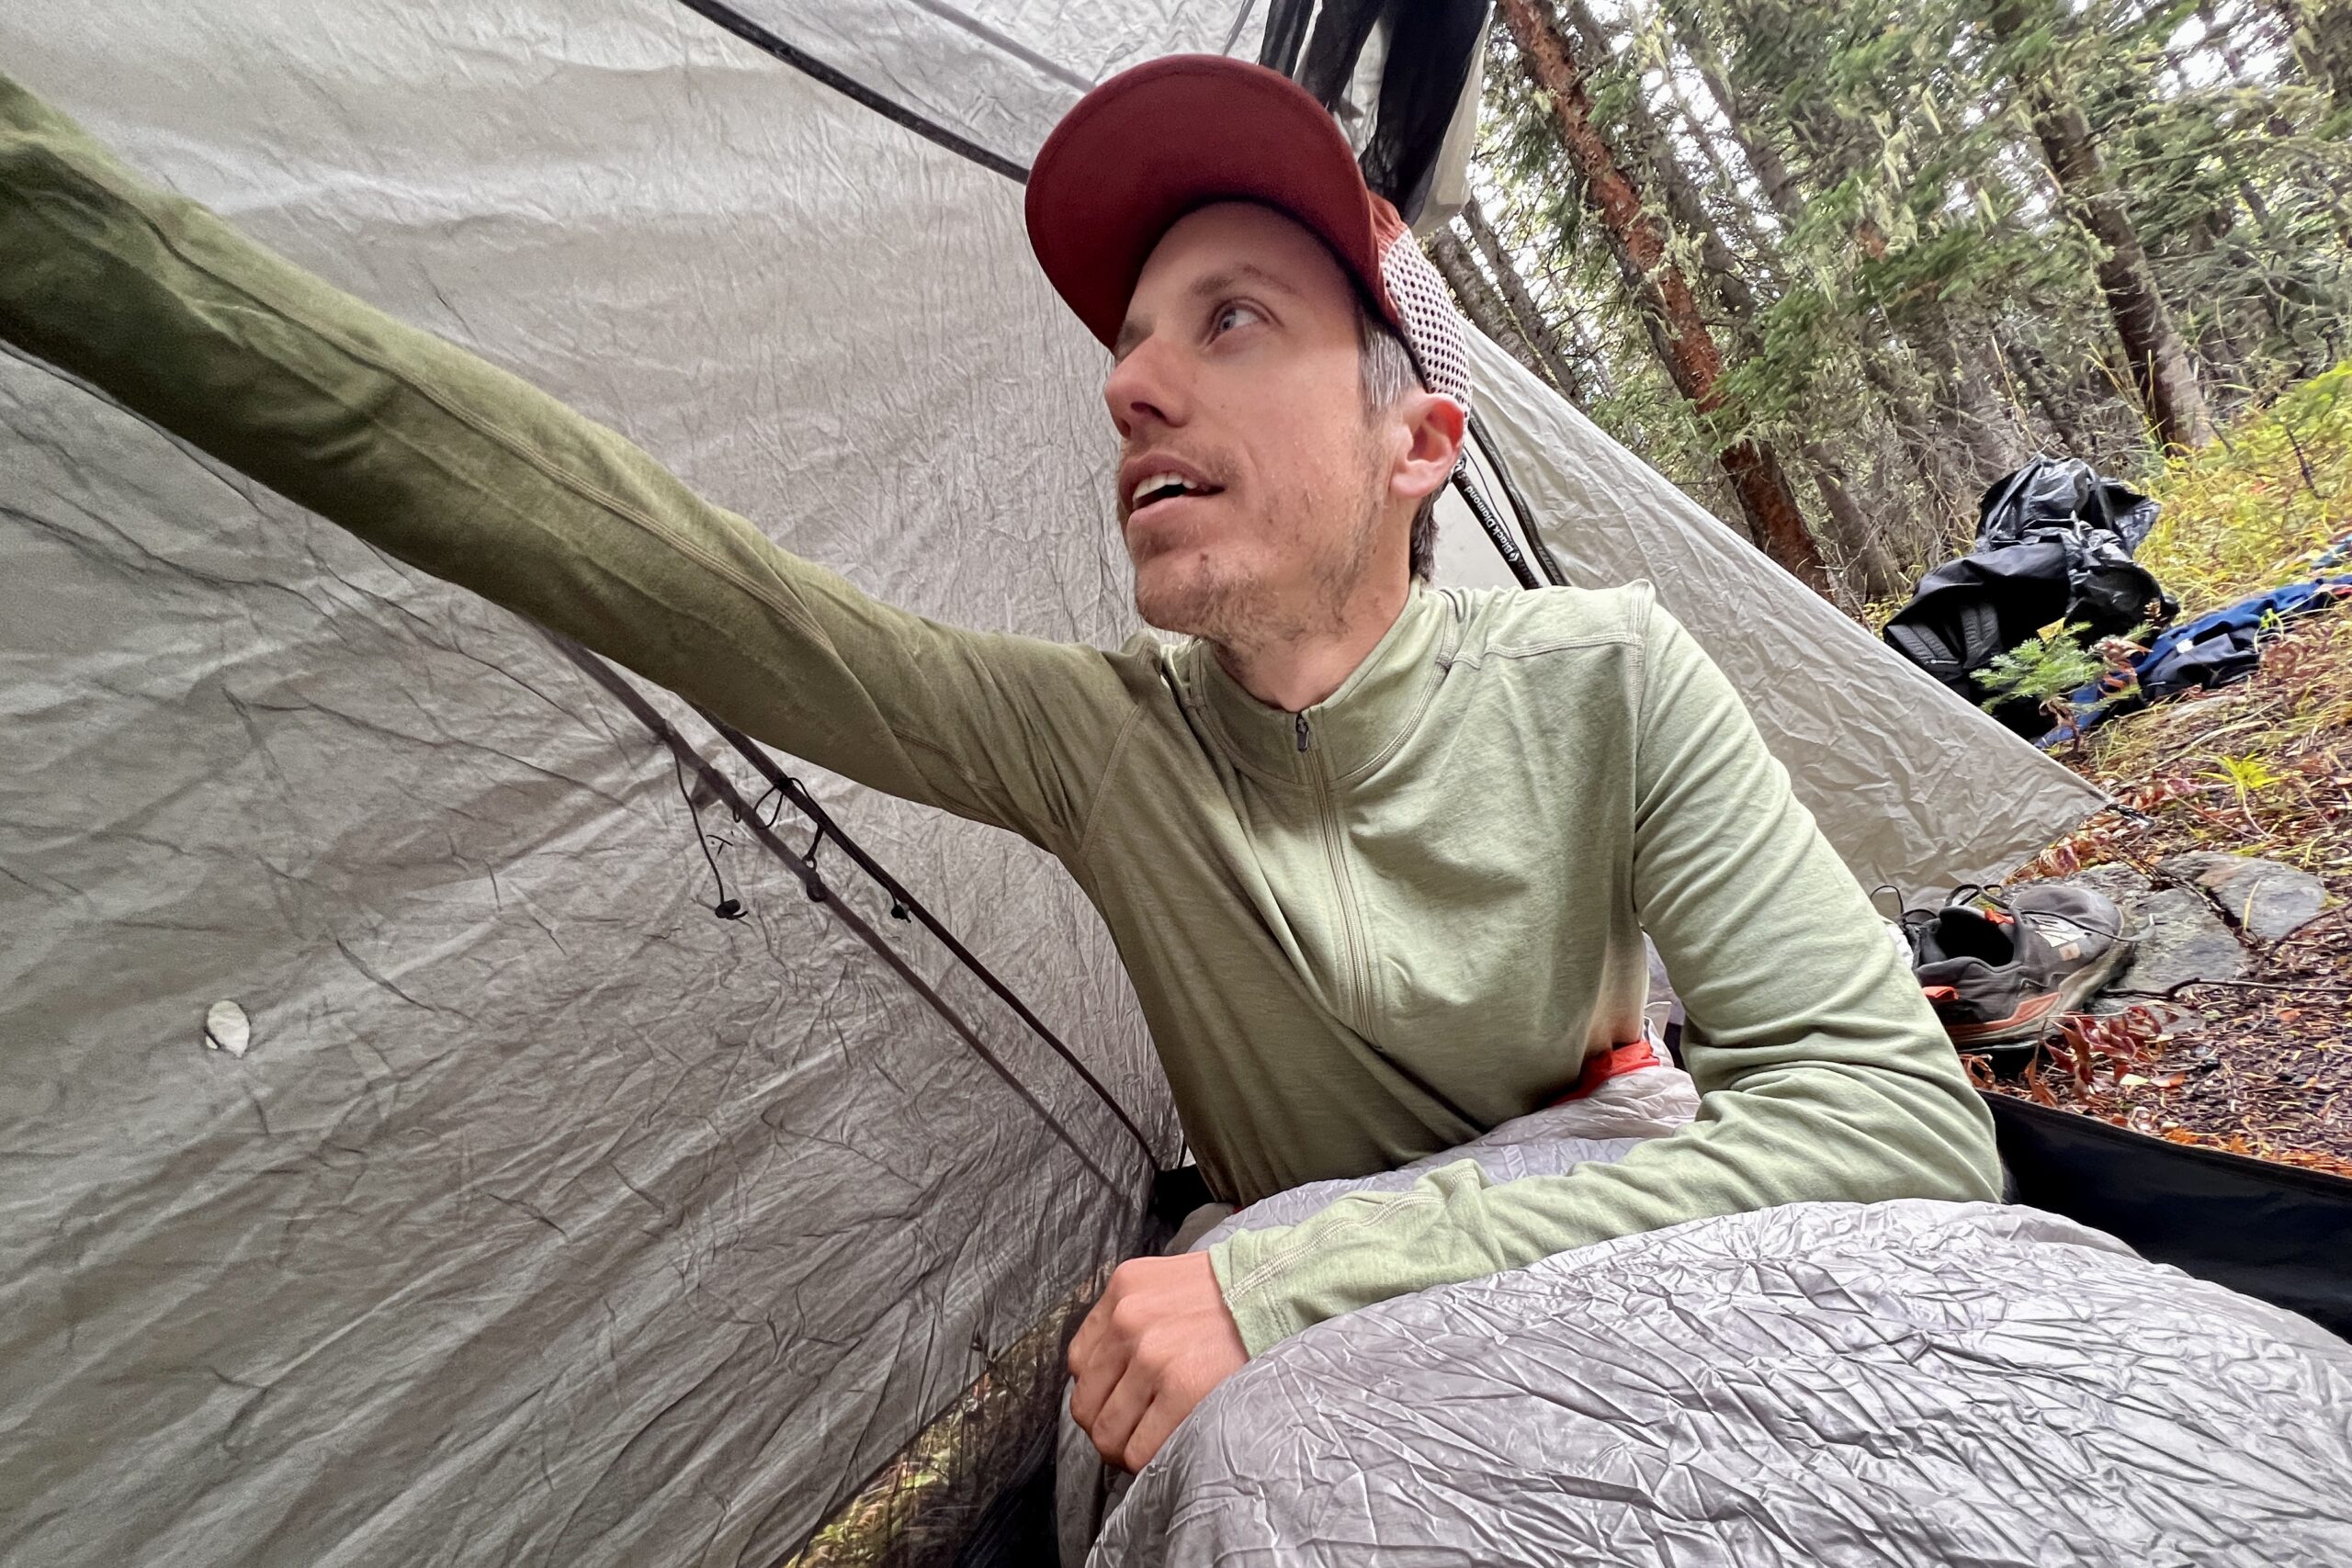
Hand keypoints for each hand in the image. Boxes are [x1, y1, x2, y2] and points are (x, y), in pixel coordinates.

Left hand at [1067, 1251, 1248, 1472]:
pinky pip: (1141, 1450)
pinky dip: (1150, 1460)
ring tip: (1152, 1444)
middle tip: (1134, 1433)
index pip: (1079, 1364)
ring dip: (1126, 1448)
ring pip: (1109, 1433)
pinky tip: (1169, 1448)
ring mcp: (1152, 1356)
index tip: (1121, 1403)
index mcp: (1122, 1291)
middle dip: (1107, 1427)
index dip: (1099, 1391)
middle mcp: (1129, 1321)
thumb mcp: (1165, 1283)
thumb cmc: (1230, 1294)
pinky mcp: (1182, 1388)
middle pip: (1086, 1404)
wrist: (1283, 1292)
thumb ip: (1130, 1317)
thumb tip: (1104, 1376)